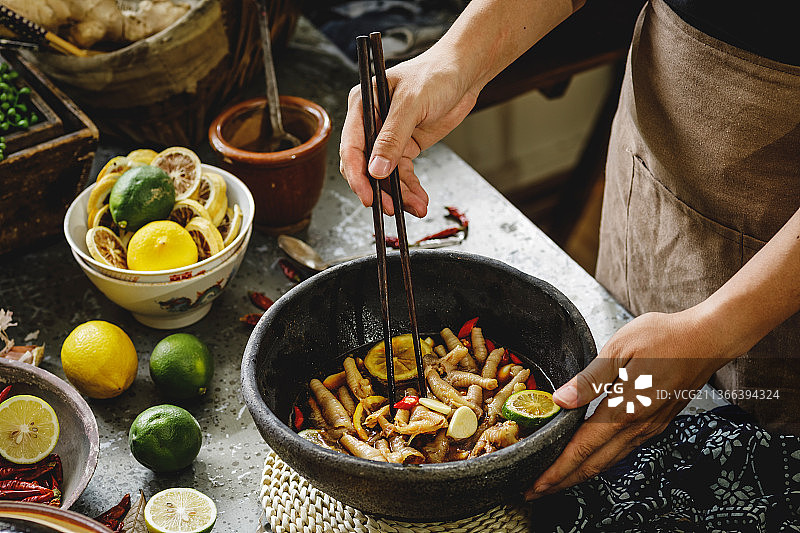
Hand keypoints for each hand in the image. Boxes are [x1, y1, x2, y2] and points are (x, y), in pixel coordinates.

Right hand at [339, 51, 480, 216]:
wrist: (464, 72)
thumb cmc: (436, 74)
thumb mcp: (412, 104)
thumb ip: (392, 137)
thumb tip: (376, 170)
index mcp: (363, 105)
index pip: (351, 147)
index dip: (357, 175)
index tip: (367, 197)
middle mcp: (371, 123)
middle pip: (365, 166)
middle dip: (378, 189)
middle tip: (392, 208)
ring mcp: (389, 137)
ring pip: (386, 175)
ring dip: (399, 194)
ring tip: (416, 207)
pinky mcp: (406, 146)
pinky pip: (403, 174)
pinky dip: (411, 189)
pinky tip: (420, 200)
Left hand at [525, 309, 730, 499]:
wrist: (709, 339)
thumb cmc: (665, 337)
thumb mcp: (619, 349)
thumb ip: (589, 379)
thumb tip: (560, 400)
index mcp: (624, 410)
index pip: (582, 449)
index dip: (556, 470)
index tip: (535, 485)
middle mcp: (638, 426)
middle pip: (594, 464)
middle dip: (562, 481)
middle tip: (535, 492)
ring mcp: (651, 427)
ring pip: (610, 461)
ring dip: (581, 473)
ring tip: (556, 480)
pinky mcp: (658, 422)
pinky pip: (624, 450)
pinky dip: (601, 461)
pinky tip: (590, 459)